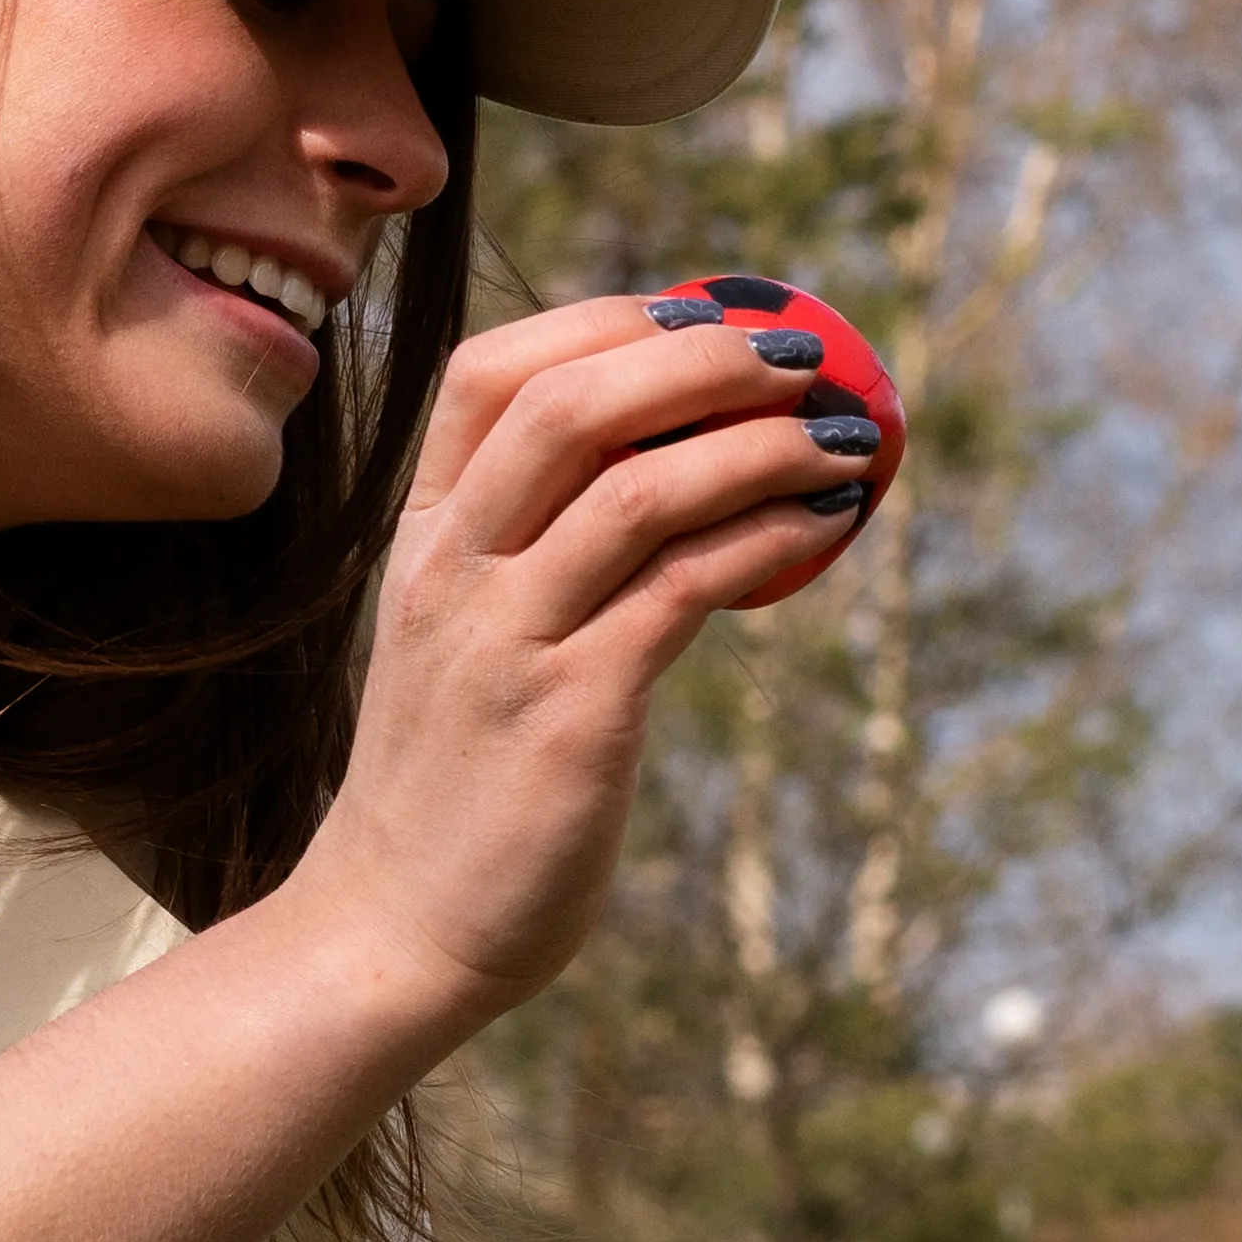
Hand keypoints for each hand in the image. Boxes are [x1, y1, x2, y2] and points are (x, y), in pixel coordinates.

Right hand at [291, 278, 893, 1035]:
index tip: (706, 312)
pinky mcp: (573, 715)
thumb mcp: (465, 639)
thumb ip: (533, 553)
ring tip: (847, 436)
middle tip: (803, 353)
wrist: (394, 929)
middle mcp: (452, 570)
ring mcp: (507, 640)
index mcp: (419, 538)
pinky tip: (825, 524)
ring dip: (763, 445)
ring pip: (641, 488)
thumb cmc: (455, 783)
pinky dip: (769, 539)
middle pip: (571, 403)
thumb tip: (672, 473)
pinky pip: (685, 589)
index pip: (490, 373)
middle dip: (702, 356)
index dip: (607, 321)